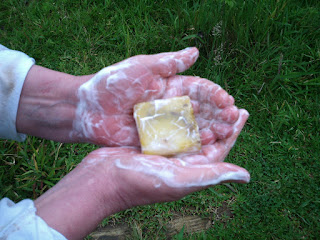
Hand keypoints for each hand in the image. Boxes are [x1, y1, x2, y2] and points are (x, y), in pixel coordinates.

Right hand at [35, 109, 248, 239]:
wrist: (103, 179)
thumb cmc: (141, 182)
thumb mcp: (180, 179)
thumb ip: (212, 174)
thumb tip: (246, 175)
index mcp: (192, 170)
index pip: (220, 148)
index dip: (232, 131)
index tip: (242, 112)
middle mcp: (182, 160)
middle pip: (206, 136)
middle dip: (218, 119)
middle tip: (229, 101)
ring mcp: (166, 150)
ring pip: (189, 128)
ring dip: (201, 114)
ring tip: (210, 97)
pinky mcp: (151, 141)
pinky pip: (170, 125)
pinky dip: (178, 113)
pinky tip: (184, 100)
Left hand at [71, 47, 239, 146]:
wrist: (88, 108)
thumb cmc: (113, 83)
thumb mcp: (142, 66)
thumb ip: (169, 62)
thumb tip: (196, 52)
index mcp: (170, 87)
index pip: (199, 90)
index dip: (214, 95)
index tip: (228, 101)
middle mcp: (171, 106)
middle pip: (201, 111)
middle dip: (218, 114)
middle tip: (232, 119)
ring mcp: (164, 125)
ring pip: (193, 128)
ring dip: (210, 130)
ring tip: (225, 133)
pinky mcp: (155, 141)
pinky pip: (177, 143)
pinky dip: (192, 145)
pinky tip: (206, 145)